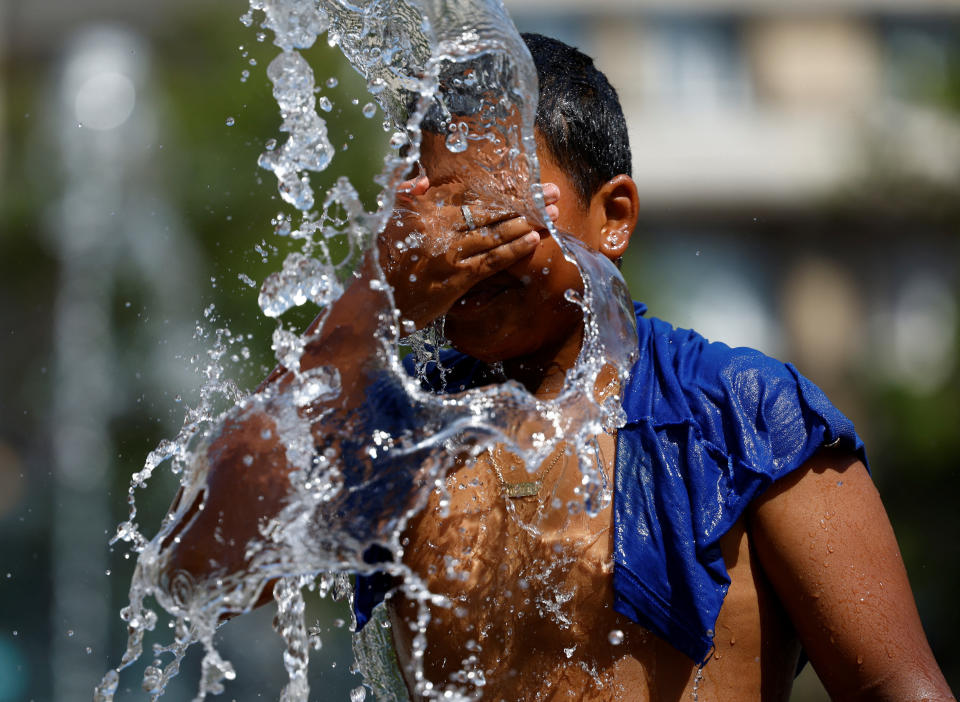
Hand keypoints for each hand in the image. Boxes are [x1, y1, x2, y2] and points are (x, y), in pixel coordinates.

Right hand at [378, 176, 559, 329]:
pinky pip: (490, 261)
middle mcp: (437, 228)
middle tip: (552, 192)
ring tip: (550, 215)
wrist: (371, 303)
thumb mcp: (384, 222)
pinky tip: (533, 241)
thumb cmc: (378, 263)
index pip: (472, 196)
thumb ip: (402, 195)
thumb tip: (422, 180)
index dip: (503, 190)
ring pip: (494, 234)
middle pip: (490, 211)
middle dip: (525, 201)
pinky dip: (513, 250)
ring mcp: (448, 253)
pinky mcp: (455, 279)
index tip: (526, 183)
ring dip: (526, 223)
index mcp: (423, 210)